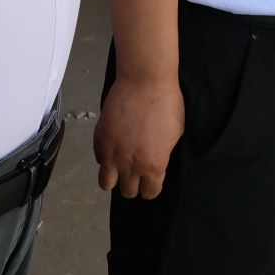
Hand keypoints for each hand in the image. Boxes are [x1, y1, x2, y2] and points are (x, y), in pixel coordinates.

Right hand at [94, 75, 182, 199]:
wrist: (145, 80)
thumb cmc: (166, 103)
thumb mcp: (175, 134)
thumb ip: (162, 154)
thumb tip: (155, 161)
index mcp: (153, 166)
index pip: (149, 193)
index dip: (151, 187)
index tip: (151, 180)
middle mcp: (130, 164)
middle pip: (127, 192)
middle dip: (133, 184)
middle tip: (136, 172)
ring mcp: (112, 152)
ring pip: (106, 183)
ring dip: (114, 177)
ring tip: (120, 166)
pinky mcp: (100, 138)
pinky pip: (99, 159)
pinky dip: (105, 157)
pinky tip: (114, 146)